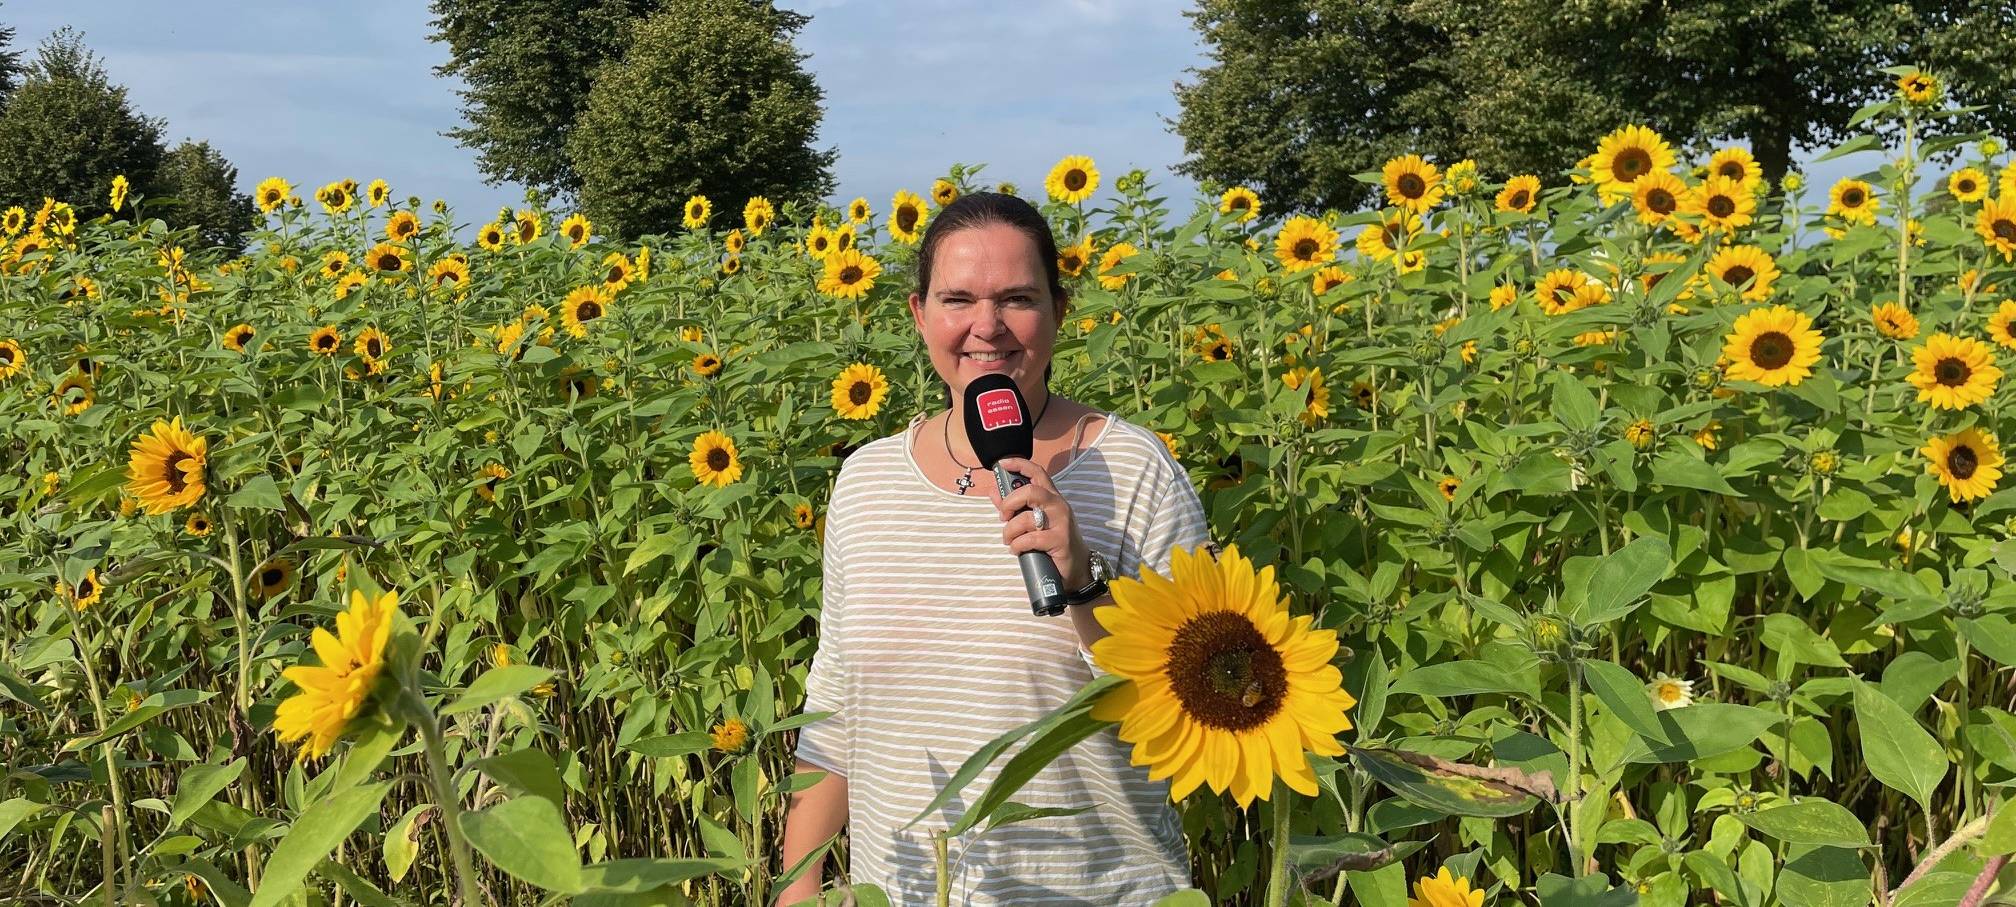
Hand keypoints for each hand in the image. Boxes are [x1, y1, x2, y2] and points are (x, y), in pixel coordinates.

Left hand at [993, 456, 1089, 589]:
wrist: (1076, 568)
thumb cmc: (1052, 542)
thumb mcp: (1032, 522)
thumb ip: (1013, 507)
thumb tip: (993, 491)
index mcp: (1051, 498)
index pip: (1038, 473)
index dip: (1019, 464)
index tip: (1002, 464)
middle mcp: (1058, 506)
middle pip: (1030, 491)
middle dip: (1009, 503)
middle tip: (1003, 516)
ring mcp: (1061, 522)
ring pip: (1026, 518)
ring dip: (1010, 532)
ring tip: (1009, 541)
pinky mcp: (1060, 540)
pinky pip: (1030, 539)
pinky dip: (1017, 546)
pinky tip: (1017, 550)